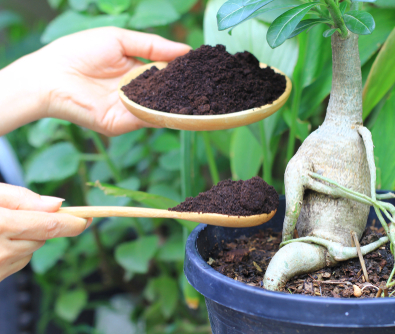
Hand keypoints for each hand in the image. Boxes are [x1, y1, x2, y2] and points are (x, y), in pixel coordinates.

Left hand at [0, 27, 190, 135]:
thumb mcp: (120, 40)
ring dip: (183, 104)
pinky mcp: (123, 122)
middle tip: (213, 85)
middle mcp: (137, 92)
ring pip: (163, 109)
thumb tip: (185, 50)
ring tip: (207, 98)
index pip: (168, 72)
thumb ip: (152, 45)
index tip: (206, 67)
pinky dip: (166, 114)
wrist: (50, 74)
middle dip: (190, 90)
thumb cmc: (79, 51)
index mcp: (137, 71)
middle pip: (169, 94)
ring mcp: (131, 109)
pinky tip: (184, 107)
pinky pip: (149, 118)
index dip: (185, 70)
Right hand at [0, 183, 89, 280]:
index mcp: (0, 224)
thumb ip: (21, 198)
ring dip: (27, 237)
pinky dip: (15, 250)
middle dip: (42, 224)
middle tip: (21, 214)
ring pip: (32, 248)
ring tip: (2, 228)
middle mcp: (1, 251)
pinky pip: (18, 260)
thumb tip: (57, 204)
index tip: (88, 217)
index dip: (73, 222)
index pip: (49, 226)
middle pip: (44, 237)